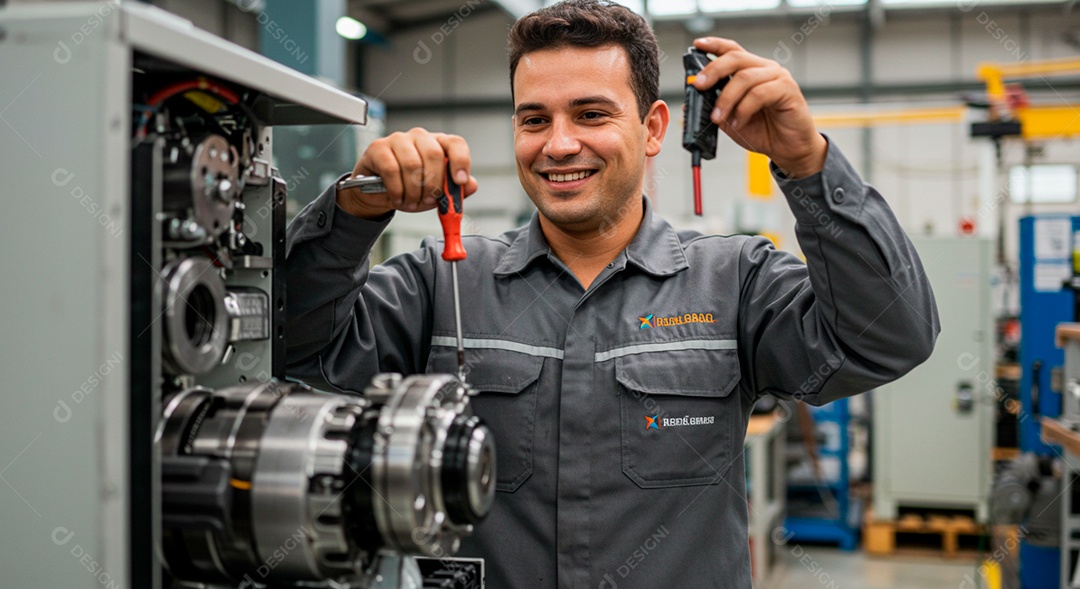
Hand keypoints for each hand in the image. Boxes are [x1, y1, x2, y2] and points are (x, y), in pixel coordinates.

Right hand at [337, 128, 477, 218]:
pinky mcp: (378, 148)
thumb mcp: (435, 192)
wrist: (379, 192)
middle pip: (434, 154)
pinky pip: (392, 169)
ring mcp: (398, 139)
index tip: (460, 182)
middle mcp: (420, 137)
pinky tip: (398, 198)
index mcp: (438, 144)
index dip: (460, 161)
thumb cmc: (410, 188)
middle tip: (429, 201)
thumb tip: (471, 185)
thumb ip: (454, 189)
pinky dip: (397, 190)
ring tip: (411, 202)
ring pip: (412, 164)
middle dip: (433, 184)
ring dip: (414, 191)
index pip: (455, 143)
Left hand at [690, 37, 826, 178]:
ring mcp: (778, 77)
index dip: (714, 45)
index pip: (732, 50)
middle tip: (699, 86)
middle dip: (713, 70)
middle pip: (736, 58)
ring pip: (745, 77)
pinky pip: (759, 94)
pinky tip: (738, 123)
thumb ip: (714, 108)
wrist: (787, 149)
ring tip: (718, 118)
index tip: (697, 45)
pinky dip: (743, 110)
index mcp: (751, 71)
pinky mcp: (788, 90)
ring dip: (726, 99)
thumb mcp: (730, 120)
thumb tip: (689, 104)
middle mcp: (765, 69)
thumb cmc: (763, 131)